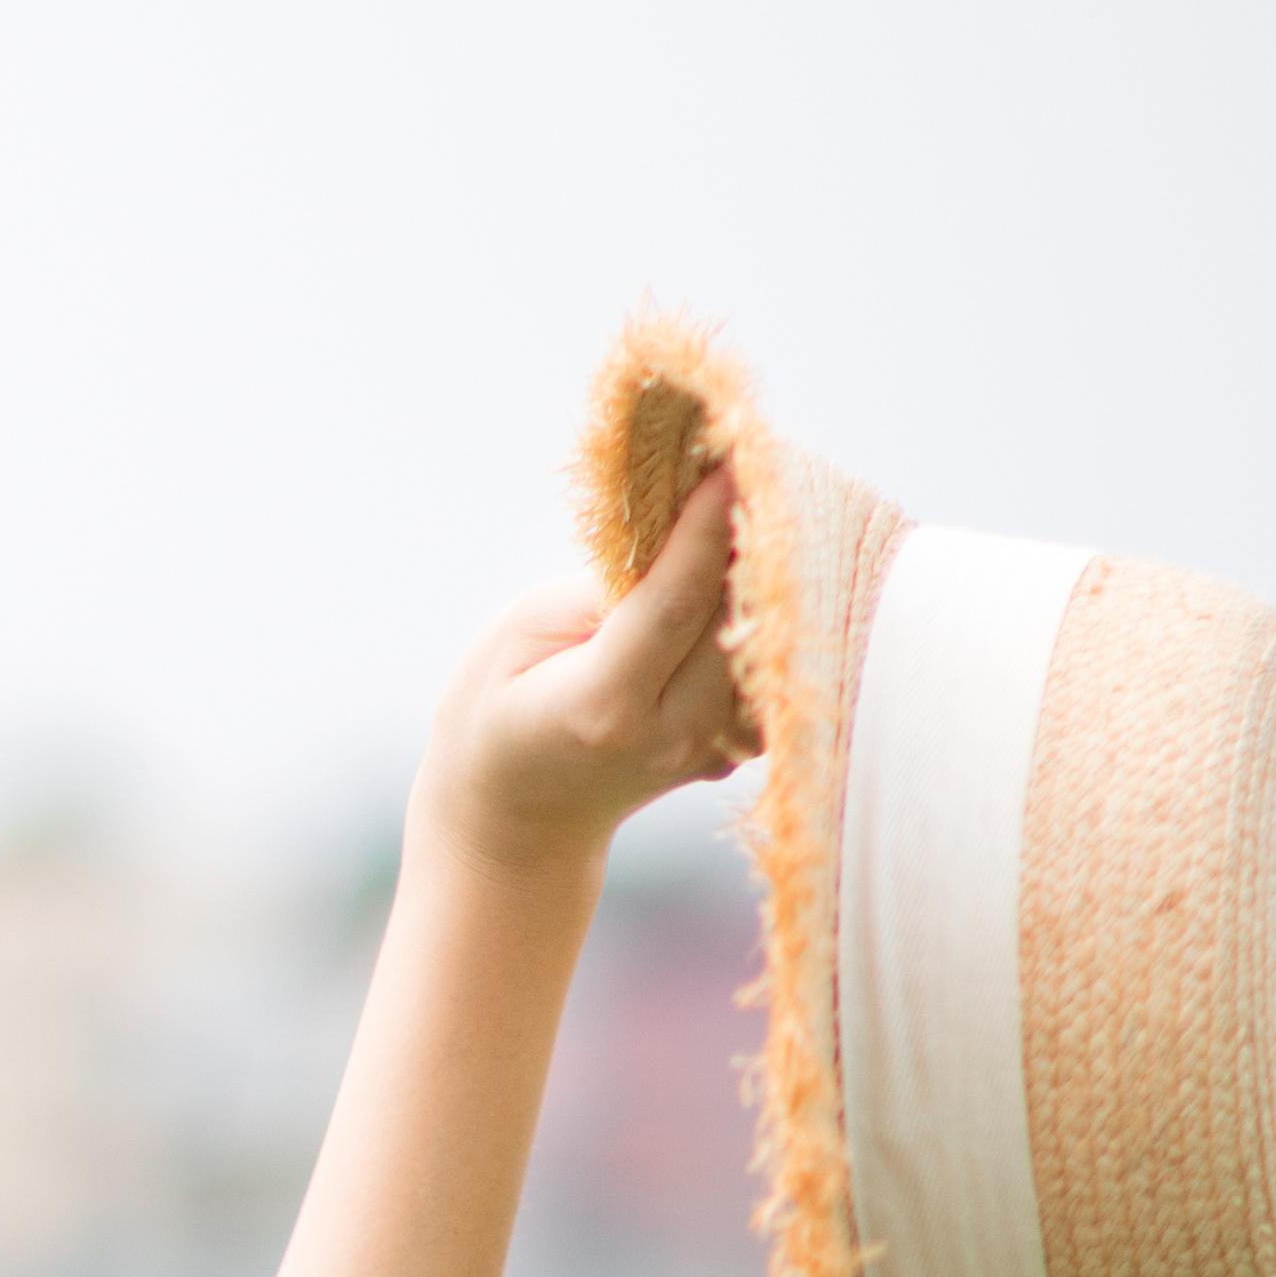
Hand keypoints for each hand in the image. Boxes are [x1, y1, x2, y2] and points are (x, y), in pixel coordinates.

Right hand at [413, 464, 748, 880]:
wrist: (520, 818)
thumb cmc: (502, 711)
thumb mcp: (522, 636)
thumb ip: (602, 591)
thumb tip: (685, 533)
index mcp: (605, 708)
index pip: (678, 605)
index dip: (709, 529)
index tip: (733, 460)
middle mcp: (669, 736)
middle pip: (736, 618)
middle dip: (752, 536)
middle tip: (763, 458)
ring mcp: (708, 752)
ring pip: (766, 642)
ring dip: (773, 570)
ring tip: (771, 498)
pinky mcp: (733, 750)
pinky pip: (770, 665)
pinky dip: (774, 611)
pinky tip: (766, 562)